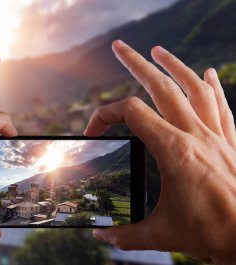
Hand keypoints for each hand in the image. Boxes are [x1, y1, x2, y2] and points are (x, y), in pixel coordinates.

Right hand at [86, 40, 235, 263]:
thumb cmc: (213, 234)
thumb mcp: (162, 235)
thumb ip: (126, 235)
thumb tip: (101, 237)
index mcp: (173, 150)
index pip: (130, 113)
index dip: (104, 116)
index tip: (93, 131)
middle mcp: (194, 135)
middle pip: (160, 86)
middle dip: (136, 63)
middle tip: (120, 47)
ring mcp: (215, 136)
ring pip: (193, 88)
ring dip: (173, 65)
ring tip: (158, 51)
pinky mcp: (229, 143)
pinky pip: (219, 106)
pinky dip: (212, 87)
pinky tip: (207, 74)